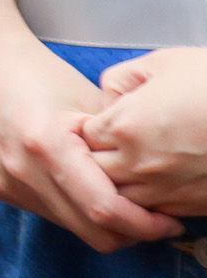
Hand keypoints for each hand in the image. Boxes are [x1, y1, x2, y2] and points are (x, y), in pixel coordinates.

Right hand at [0, 26, 174, 247]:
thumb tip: (153, 188)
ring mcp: (3, 182)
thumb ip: (118, 150)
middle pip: (91, 232)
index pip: (105, 210)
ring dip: (98, 220)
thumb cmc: (39, 72)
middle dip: (129, 232)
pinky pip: (47, 212)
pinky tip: (76, 182)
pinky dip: (71, 206)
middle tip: (152, 219)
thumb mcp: (90, 105)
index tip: (168, 223)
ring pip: (71, 226)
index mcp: (46, 145)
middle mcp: (20, 171)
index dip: (145, 225)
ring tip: (113, 194)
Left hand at [86, 48, 206, 218]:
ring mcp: (169, 190)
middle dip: (97, 161)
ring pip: (123, 201)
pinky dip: (152, 202)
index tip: (101, 124)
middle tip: (111, 147)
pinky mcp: (195, 206)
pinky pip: (158, 213)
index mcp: (125, 126)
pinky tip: (161, 182)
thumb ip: (122, 81)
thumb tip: (110, 102)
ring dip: (122, 186)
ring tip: (135, 167)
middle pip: (95, 175)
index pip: (82, 139)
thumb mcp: (163, 64)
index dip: (88, 130)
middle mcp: (141, 164)